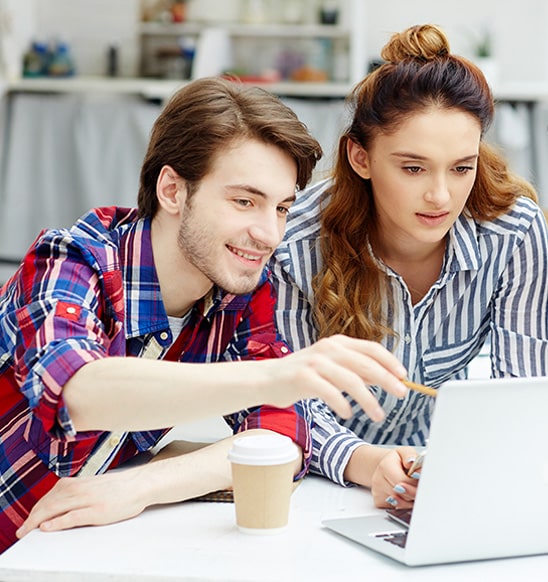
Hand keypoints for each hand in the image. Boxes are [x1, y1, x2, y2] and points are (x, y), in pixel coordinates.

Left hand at [16, 468, 148, 538]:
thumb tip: (60, 502)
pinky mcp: (96, 510)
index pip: (50, 496)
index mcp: (79, 483)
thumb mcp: (94, 486)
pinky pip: (71, 517)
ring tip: (28, 531)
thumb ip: (77, 492)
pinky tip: (47, 527)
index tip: (28, 520)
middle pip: (48, 503)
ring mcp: (88, 499)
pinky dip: (56, 522)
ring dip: (38, 521)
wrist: (140, 484)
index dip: (36, 509)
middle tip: (22, 530)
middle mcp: (80, 489)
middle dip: (32, 517)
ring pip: (55, 509)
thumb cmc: (119, 488)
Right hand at [265, 335, 407, 420]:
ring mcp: (315, 361)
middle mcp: (328, 348)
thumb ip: (354, 370)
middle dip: (387, 380)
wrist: (267, 379)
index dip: (390, 362)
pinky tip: (348, 414)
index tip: (404, 377)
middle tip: (401, 394)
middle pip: (366, 364)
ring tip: (378, 415)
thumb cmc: (302, 375)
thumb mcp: (331, 368)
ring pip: (352, 380)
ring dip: (369, 400)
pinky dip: (343, 405)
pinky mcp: (303, 377)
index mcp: (338, 343)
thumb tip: (382, 379)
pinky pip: (330, 392)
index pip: (372, 349)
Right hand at [370, 447, 419, 508]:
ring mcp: (377, 493)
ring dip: (410, 499)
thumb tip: (411, 463)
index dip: (415, 482)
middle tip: (419, 485)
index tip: (421, 479)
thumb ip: (410, 456)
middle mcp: (377, 480)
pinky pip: (396, 509)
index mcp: (384, 466)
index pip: (403, 481)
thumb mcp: (404, 452)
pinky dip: (404, 505)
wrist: (385, 467)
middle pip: (402, 494)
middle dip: (414, 491)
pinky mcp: (379, 502)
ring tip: (411, 488)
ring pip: (401, 503)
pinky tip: (404, 495)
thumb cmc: (397, 460)